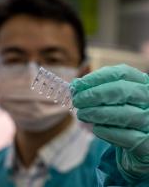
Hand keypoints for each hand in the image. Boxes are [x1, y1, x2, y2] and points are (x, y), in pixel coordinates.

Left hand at [70, 64, 148, 181]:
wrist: (139, 142)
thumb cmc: (121, 115)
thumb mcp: (112, 99)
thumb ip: (97, 90)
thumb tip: (76, 85)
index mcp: (142, 83)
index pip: (120, 73)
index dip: (96, 77)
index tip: (78, 85)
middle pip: (121, 90)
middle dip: (94, 95)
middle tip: (77, 101)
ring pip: (123, 114)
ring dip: (97, 113)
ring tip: (82, 115)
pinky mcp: (147, 143)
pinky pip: (126, 136)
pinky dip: (107, 131)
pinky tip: (95, 129)